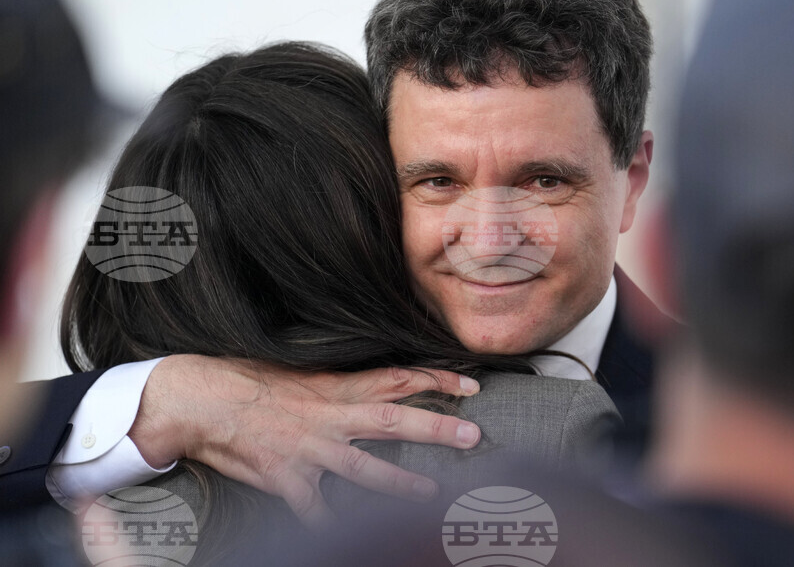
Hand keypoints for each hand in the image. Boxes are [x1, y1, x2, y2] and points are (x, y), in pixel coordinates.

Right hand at [128, 354, 481, 526]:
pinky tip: (348, 538)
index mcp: (335, 386)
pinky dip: (330, 525)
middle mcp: (329, 416)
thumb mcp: (302, 373)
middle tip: (473, 436)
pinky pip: (314, 508)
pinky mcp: (287, 478)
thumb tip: (375, 386)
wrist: (202, 400)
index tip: (470, 385)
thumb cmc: (250, 381)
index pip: (397, 378)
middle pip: (392, 420)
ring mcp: (310, 449)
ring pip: (364, 466)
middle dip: (435, 428)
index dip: (436, 380)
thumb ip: (340, 384)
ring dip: (400, 481)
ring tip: (432, 492)